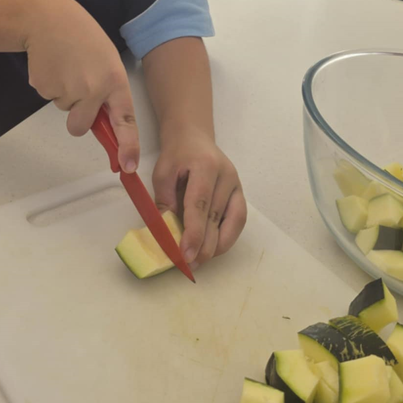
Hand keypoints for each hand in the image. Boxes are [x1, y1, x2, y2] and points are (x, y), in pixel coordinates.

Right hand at [24, 0, 139, 171]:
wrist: (48, 19)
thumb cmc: (81, 36)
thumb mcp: (106, 60)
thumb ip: (108, 90)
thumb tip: (105, 122)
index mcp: (114, 80)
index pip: (125, 121)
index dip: (127, 146)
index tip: (128, 166)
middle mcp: (92, 89)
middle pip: (81, 126)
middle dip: (78, 116)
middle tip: (78, 85)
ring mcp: (66, 90)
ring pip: (65, 109)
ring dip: (65, 93)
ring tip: (67, 66)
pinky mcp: (44, 88)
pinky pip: (49, 97)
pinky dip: (51, 85)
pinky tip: (54, 65)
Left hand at [152, 124, 246, 267]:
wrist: (194, 137)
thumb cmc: (176, 155)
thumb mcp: (162, 173)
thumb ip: (164, 202)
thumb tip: (165, 234)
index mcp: (205, 166)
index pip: (201, 204)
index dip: (194, 232)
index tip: (185, 255)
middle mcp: (227, 174)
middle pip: (217, 217)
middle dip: (204, 245)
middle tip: (189, 265)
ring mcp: (237, 184)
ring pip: (231, 222)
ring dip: (216, 245)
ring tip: (199, 260)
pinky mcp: (240, 193)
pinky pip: (238, 220)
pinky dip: (227, 237)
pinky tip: (213, 248)